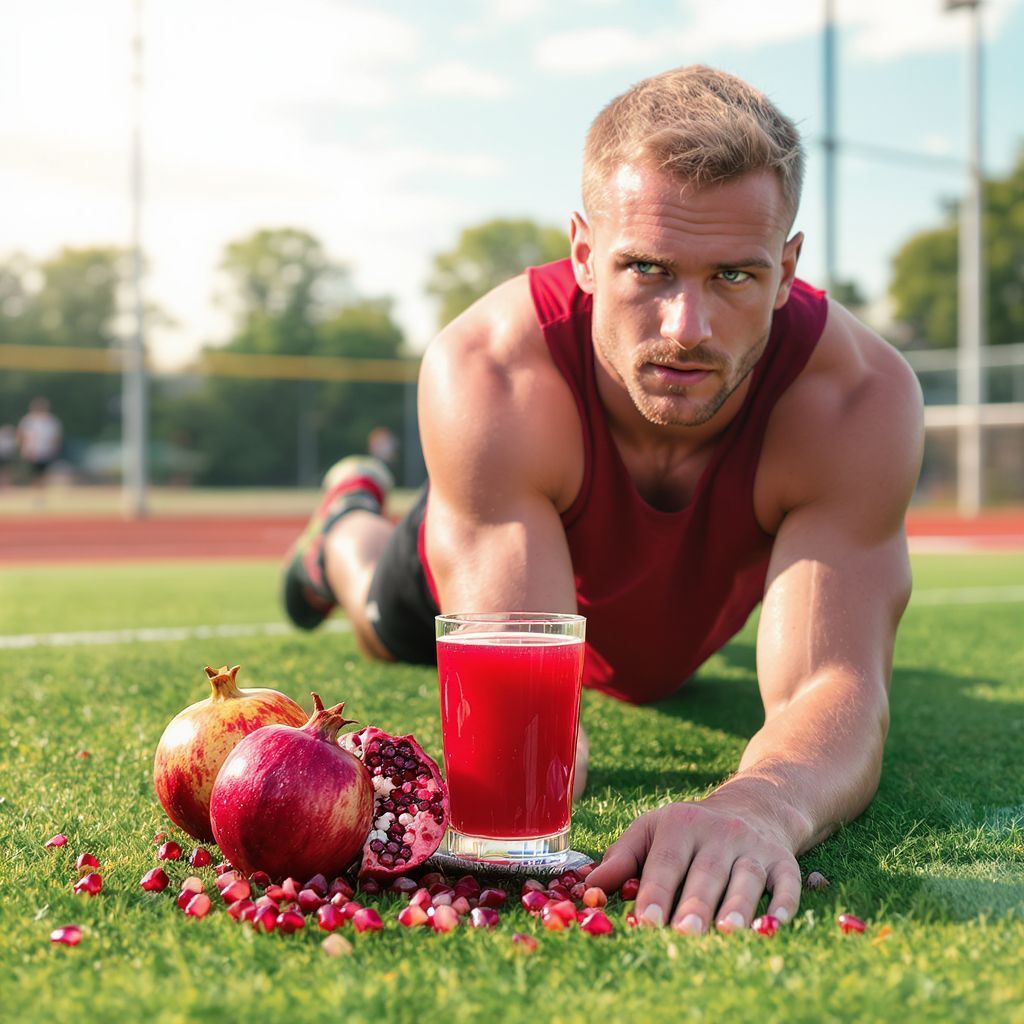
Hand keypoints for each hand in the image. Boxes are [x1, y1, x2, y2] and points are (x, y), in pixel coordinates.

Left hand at [585, 798, 801, 933]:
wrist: (751, 807)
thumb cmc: (689, 829)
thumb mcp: (651, 831)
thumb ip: (620, 860)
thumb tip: (587, 890)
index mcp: (680, 824)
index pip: (666, 862)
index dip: (656, 892)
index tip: (648, 922)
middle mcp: (719, 832)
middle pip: (706, 873)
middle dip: (696, 905)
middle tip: (684, 934)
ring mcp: (753, 846)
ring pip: (746, 878)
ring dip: (737, 907)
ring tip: (726, 934)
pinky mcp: (783, 861)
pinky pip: (787, 882)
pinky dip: (783, 903)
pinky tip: (774, 924)